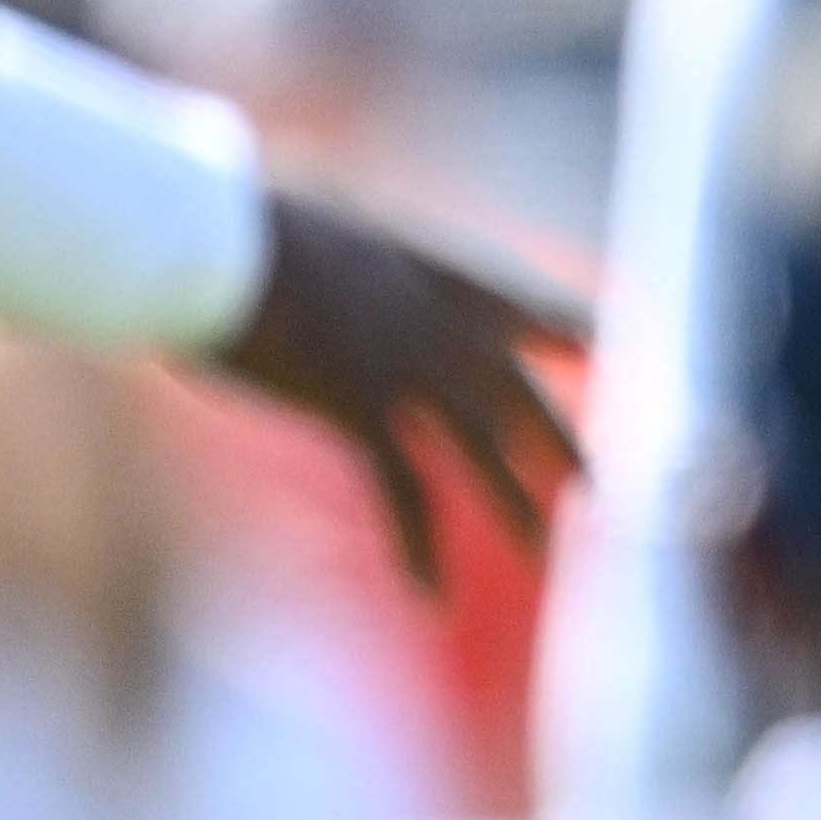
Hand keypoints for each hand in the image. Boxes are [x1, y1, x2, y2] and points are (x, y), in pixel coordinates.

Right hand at [212, 176, 581, 593]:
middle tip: (593, 481)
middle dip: (556, 440)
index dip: (566, 327)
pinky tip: (433, 594)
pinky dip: (419, 546)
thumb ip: (341, 262)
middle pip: (517, 392)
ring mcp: (410, 366)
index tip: (602, 343)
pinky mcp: (363, 409)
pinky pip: (406, 493)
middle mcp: (439, 320)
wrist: (218, 238)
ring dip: (513, 504)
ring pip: (483, 449)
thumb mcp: (314, 232)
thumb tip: (326, 259)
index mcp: (435, 267)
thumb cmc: (239, 226)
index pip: (525, 302)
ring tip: (542, 549)